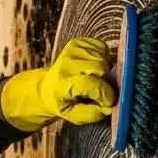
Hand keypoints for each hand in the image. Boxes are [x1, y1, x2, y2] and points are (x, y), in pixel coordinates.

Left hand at [1, 37, 115, 131]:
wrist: (47, 86)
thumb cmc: (63, 102)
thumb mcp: (73, 115)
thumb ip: (92, 113)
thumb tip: (110, 107)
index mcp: (62, 84)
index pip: (90, 83)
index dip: (105, 93)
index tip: (109, 101)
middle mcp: (66, 63)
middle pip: (100, 67)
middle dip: (106, 81)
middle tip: (101, 89)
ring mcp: (71, 50)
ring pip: (103, 57)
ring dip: (105, 70)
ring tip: (95, 78)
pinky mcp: (78, 42)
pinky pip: (102, 47)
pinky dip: (104, 58)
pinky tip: (94, 67)